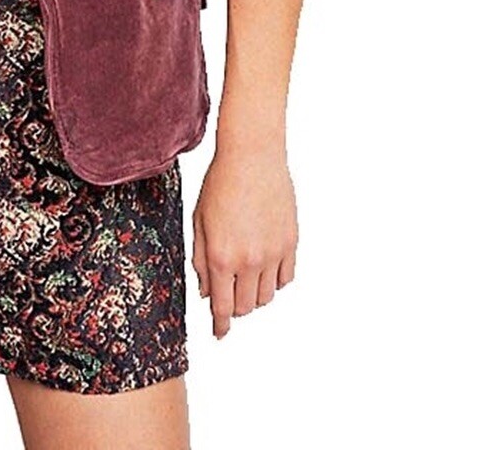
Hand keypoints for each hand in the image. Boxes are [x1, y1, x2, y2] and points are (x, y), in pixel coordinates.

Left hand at [192, 143, 297, 337]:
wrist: (252, 156)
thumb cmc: (220, 184)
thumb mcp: (199, 222)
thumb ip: (202, 261)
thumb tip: (206, 293)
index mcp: (222, 257)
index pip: (222, 307)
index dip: (220, 325)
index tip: (220, 333)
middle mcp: (250, 261)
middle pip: (246, 307)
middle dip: (235, 307)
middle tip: (229, 295)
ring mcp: (274, 253)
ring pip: (267, 296)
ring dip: (255, 295)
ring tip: (246, 278)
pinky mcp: (291, 242)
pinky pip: (286, 278)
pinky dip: (275, 280)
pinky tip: (265, 267)